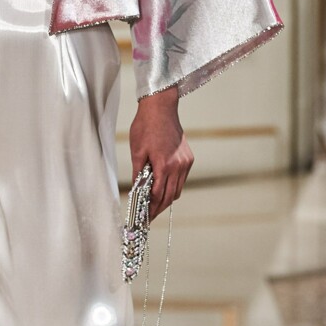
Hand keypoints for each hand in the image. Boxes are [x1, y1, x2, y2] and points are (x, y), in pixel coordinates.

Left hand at [129, 85, 193, 221]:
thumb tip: (137, 192)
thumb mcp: (137, 151)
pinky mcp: (188, 158)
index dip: (150, 209)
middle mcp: (178, 166)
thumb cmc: (145, 127)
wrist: (161, 108)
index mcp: (164, 165)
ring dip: (166, 199)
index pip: (157, 195)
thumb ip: (139, 174)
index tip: (143, 217)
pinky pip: (181, 180)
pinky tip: (163, 189)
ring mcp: (185, 163)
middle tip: (148, 217)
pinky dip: (172, 187)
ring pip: (177, 190)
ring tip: (154, 206)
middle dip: (158, 209)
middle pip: (170, 197)